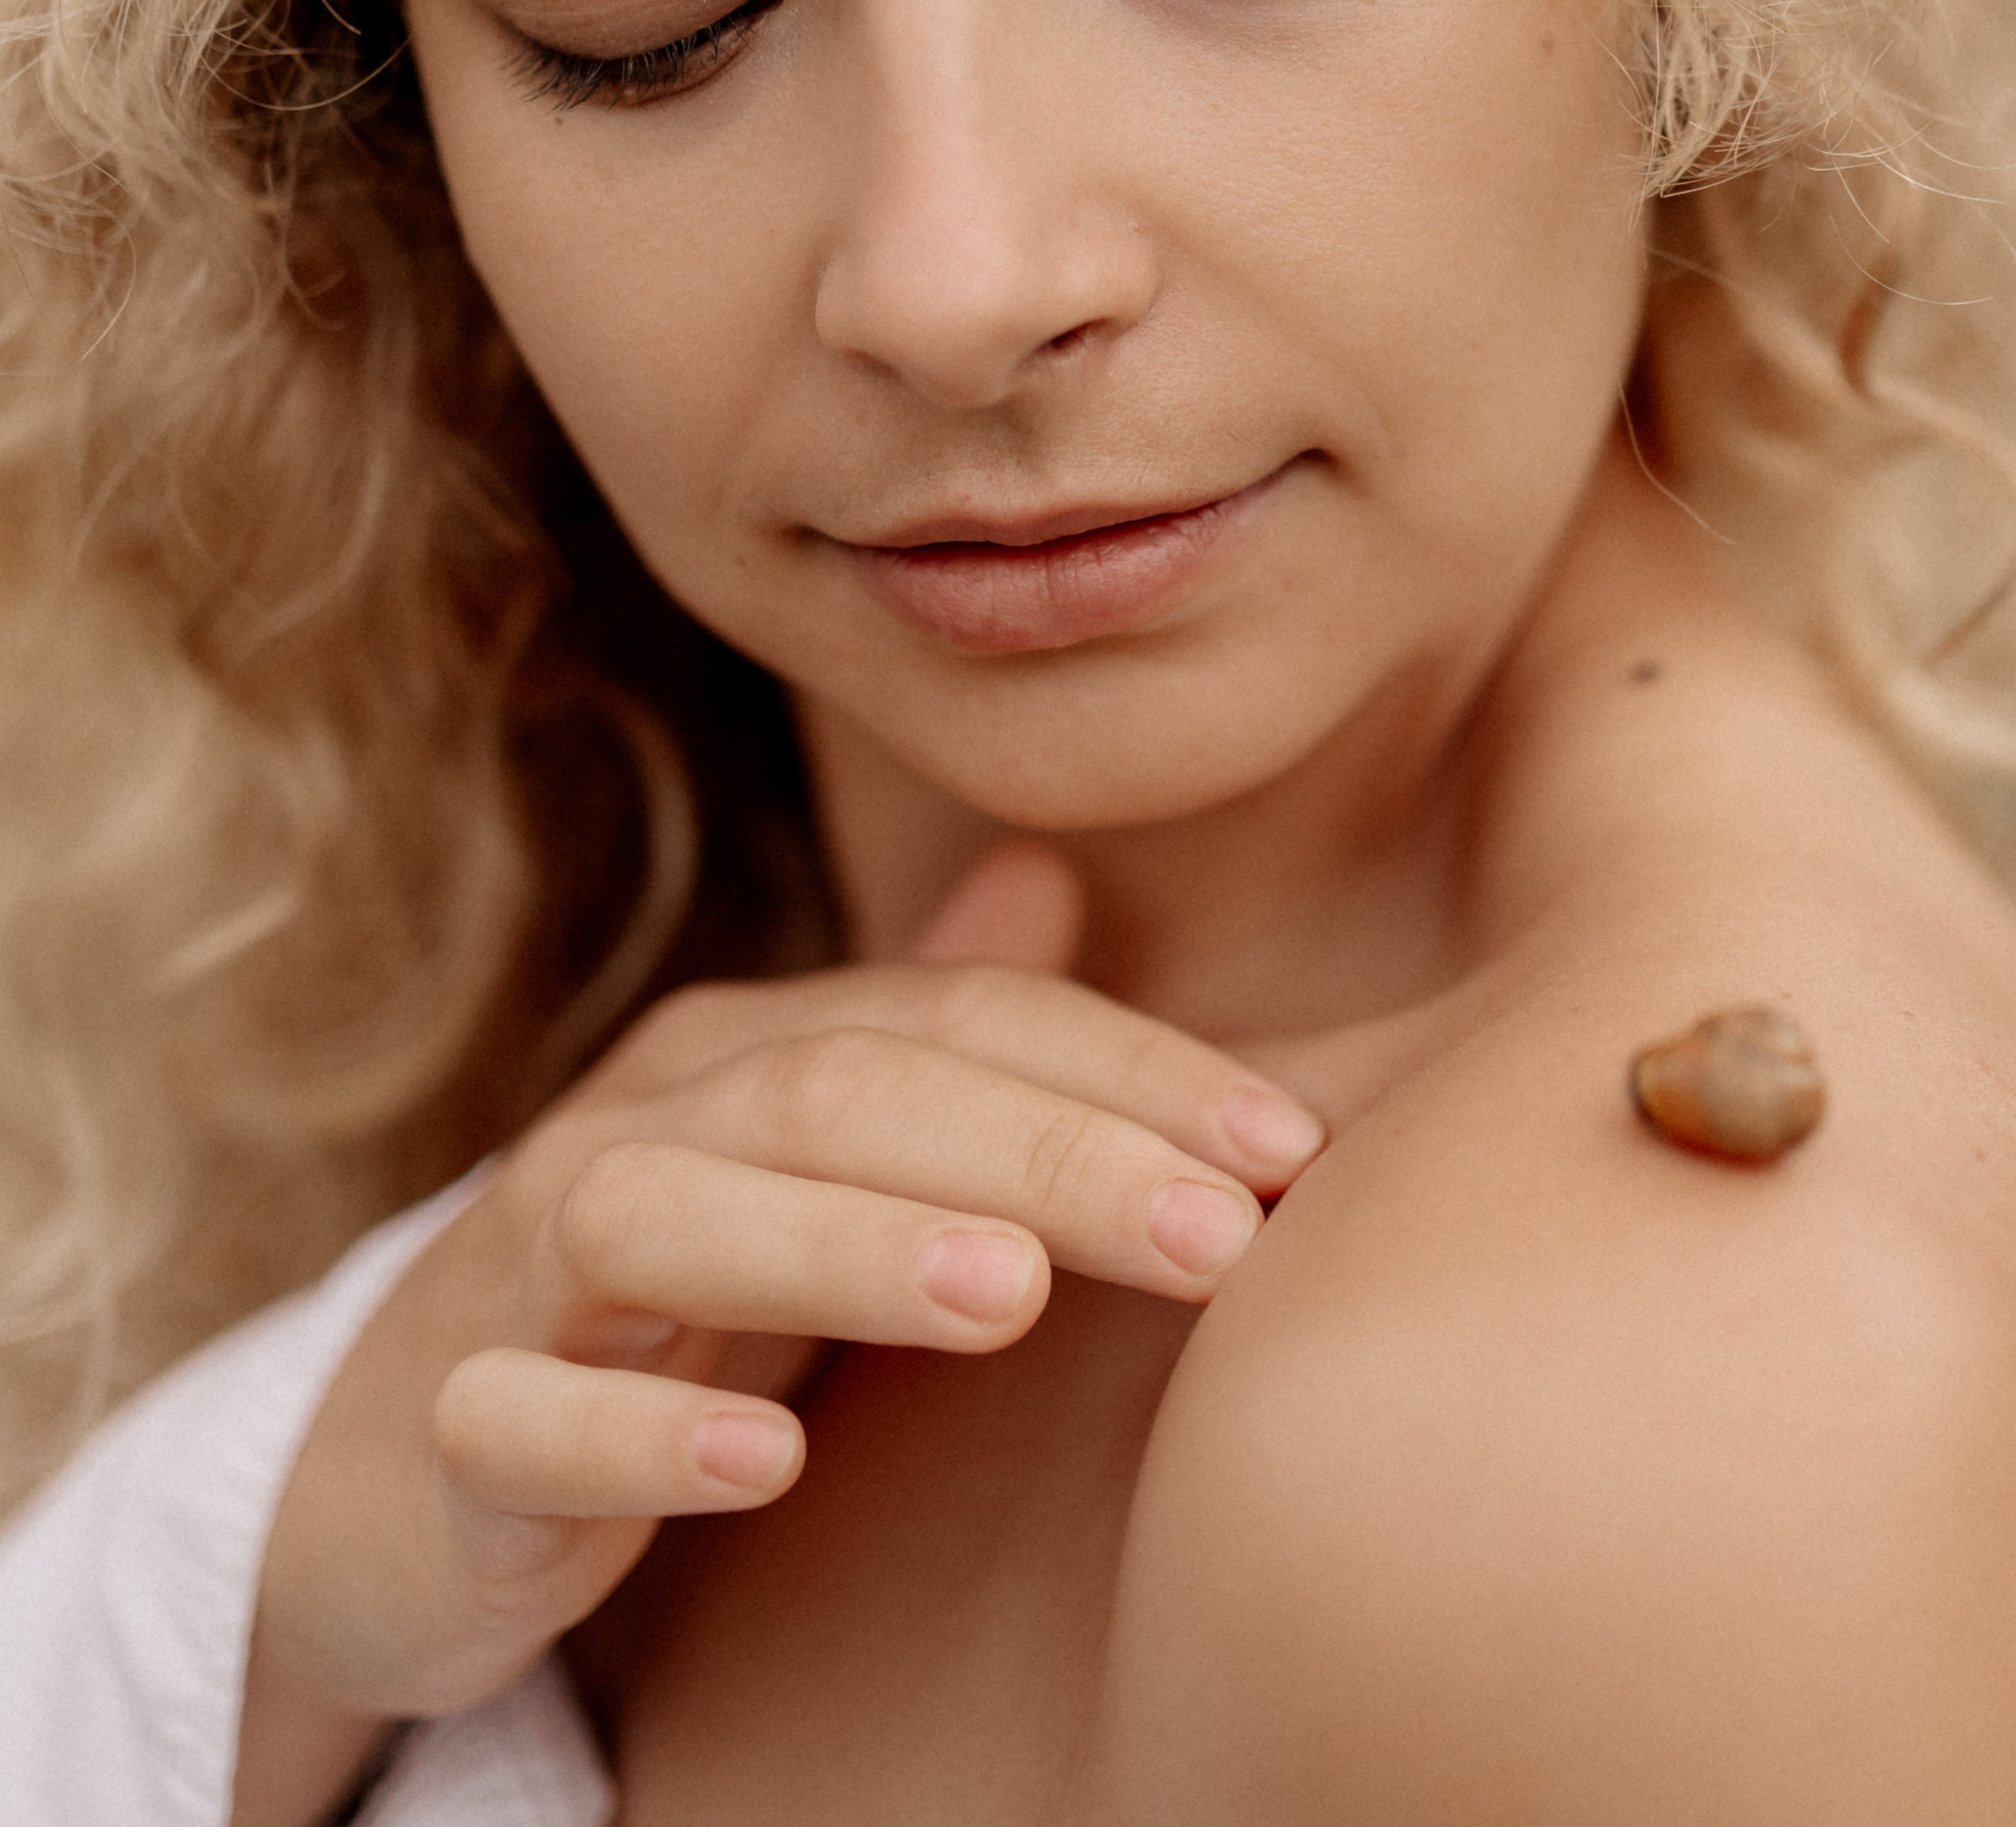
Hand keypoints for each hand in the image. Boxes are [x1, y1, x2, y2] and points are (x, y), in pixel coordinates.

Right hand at [231, 844, 1324, 1824]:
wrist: (399, 1468)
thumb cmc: (658, 1301)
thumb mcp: (797, 1158)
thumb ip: (925, 1027)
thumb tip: (1053, 872)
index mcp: (741, 1059)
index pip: (950, 1023)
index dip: (1124, 1070)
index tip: (1291, 1151)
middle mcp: (631, 1130)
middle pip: (834, 1098)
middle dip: (1036, 1152)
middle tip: (1215, 1231)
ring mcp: (518, 1275)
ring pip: (659, 1223)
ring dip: (843, 1247)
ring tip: (1011, 1297)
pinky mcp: (443, 1435)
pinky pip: (520, 1419)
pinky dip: (636, 1434)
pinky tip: (767, 1463)